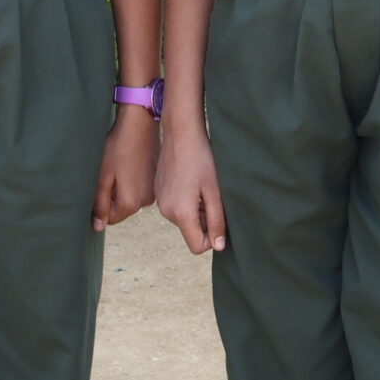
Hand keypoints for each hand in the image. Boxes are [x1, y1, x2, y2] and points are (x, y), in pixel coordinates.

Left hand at [93, 111, 158, 230]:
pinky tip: (129, 164)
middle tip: (109, 173)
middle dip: (112, 196)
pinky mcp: (155, 181)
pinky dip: (132, 181)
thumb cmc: (118, 148)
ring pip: (130, 198)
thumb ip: (99, 204)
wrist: (139, 124)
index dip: (101, 205)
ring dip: (122, 188)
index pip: (110, 218)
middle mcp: (146, 201)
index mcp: (131, 203)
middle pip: (121, 209)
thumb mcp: (103, 176)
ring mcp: (153, 191)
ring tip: (120, 167)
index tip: (100, 185)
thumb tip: (98, 227)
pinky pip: (140, 189)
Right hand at [156, 115, 226, 253]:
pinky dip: (187, 200)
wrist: (181, 133)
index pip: (197, 246)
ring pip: (184, 219)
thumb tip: (219, 246)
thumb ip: (217, 221)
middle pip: (191, 232)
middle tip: (212, 195)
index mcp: (180, 213)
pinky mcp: (159, 192)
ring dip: (197, 209)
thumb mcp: (214, 191)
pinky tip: (191, 180)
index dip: (212, 238)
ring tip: (202, 185)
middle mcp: (166, 212)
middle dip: (205, 220)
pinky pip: (176, 207)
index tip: (220, 218)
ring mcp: (160, 202)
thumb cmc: (201, 159)